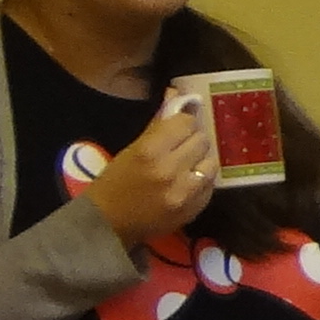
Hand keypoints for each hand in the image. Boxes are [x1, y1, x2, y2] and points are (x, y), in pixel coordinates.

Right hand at [87, 91, 216, 245]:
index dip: (184, 122)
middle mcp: (170, 170)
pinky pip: (210, 185)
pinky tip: (188, 182)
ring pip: (211, 162)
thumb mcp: (131, 149)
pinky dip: (202, 181)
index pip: (185, 123)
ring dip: (201, 160)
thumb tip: (175, 94)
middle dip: (193, 140)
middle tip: (182, 146)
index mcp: (150, 151)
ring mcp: (185, 192)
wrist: (108, 224)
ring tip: (187, 165)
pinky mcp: (194, 210)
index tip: (178, 127)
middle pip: (201, 140)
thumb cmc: (115, 182)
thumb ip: (157, 124)